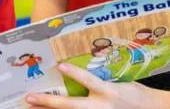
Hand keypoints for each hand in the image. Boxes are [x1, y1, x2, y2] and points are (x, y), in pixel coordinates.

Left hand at [25, 63, 169, 108]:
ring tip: (33, 108)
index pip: (88, 80)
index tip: (59, 66)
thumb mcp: (122, 83)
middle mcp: (102, 107)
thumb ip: (103, 82)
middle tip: (29, 98)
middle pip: (70, 106)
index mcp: (109, 92)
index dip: (74, 73)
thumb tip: (84, 78)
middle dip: (48, 102)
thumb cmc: (140, 95)